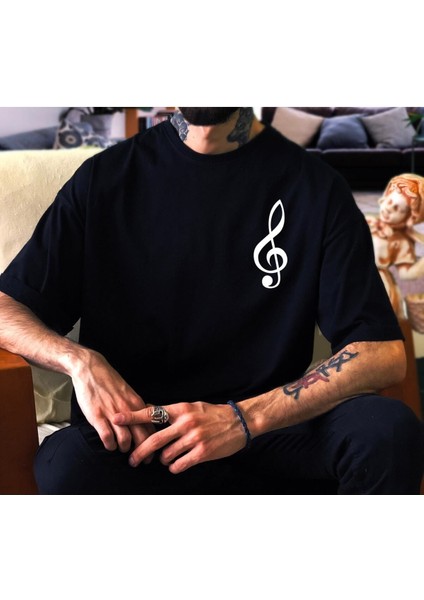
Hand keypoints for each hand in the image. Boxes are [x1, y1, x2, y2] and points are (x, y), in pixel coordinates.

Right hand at [71, 349, 154, 452]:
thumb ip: (135, 407)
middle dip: (143, 452)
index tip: (153, 451)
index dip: (153, 442)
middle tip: (141, 460)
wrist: (91, 369)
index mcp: (137, 404)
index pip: (151, 427)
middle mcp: (128, 410)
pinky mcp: (98, 416)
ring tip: (122, 449)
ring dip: (125, 448)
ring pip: (125, 440)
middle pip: (141, 436)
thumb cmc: (109, 381)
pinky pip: (107, 437)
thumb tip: (142, 422)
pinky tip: (109, 445)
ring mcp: (113, 414)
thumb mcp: (128, 393)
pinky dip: (110, 445)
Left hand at [112, 401, 246, 472]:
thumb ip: (172, 412)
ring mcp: (194, 438)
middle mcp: (185, 423)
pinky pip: (179, 464)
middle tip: (132, 460)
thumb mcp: (191, 407)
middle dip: (139, 452)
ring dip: (162, 459)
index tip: (116, 418)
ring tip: (166, 458)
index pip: (151, 412)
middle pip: (155, 440)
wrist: (239, 421)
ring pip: (166, 455)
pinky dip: (174, 466)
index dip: (132, 416)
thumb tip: (150, 411)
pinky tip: (176, 464)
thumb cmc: (212, 414)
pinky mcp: (202, 452)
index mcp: (180, 409)